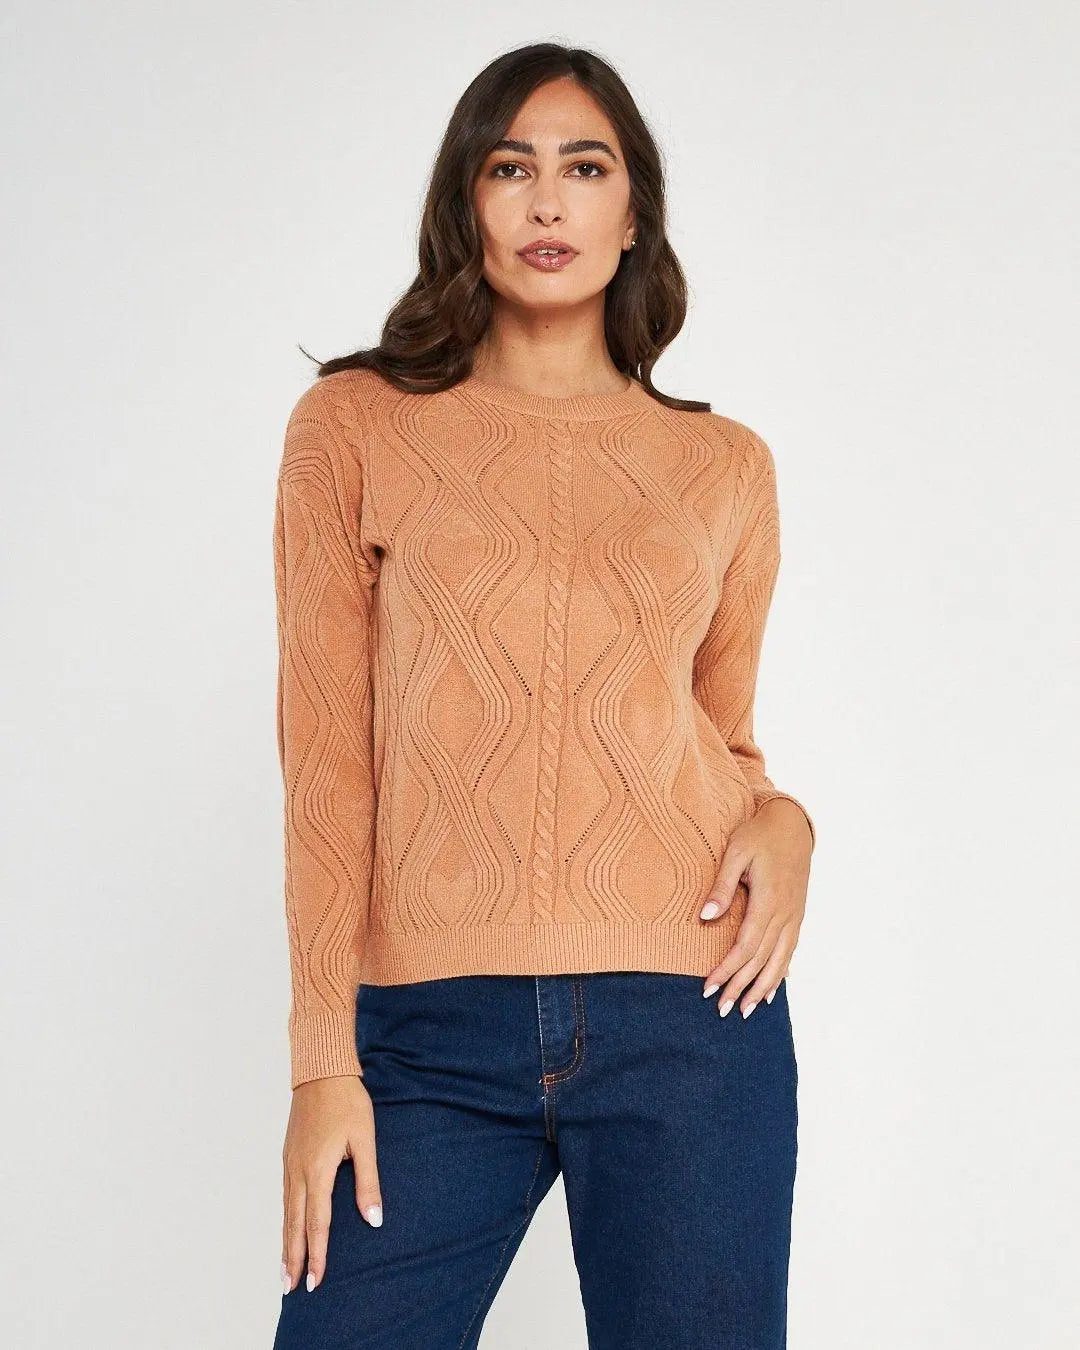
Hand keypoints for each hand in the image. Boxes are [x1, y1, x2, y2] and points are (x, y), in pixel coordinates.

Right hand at [281, 1074, 382, 1293]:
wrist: (321, 1071)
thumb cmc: (347, 1102)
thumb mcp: (364, 1140)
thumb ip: (368, 1181)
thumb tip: (373, 1218)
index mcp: (318, 1170)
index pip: (317, 1223)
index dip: (317, 1254)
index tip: (316, 1281)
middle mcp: (298, 1172)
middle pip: (294, 1224)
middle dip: (293, 1258)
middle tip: (291, 1287)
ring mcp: (289, 1163)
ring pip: (286, 1212)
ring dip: (285, 1242)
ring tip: (284, 1268)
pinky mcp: (288, 1155)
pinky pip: (285, 1196)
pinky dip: (285, 1219)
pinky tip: (287, 1226)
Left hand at [698, 797, 811, 1015]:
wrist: (792, 825)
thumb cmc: (759, 835)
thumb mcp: (735, 852)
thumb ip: (721, 886)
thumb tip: (705, 917)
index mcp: (768, 900)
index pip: (745, 946)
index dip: (727, 970)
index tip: (708, 988)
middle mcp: (785, 914)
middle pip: (761, 960)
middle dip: (741, 987)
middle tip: (722, 1010)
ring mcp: (795, 916)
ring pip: (779, 961)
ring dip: (762, 988)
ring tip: (746, 1011)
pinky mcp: (798, 916)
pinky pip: (790, 952)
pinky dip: (780, 974)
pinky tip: (771, 991)